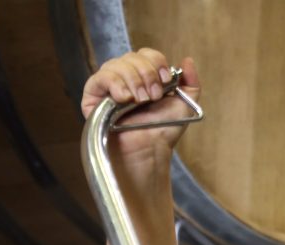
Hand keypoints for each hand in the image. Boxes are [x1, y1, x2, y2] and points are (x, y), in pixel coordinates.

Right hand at [81, 48, 200, 161]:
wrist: (149, 149)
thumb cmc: (163, 131)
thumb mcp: (184, 105)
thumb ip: (191, 82)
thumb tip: (187, 60)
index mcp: (144, 77)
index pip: (146, 54)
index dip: (156, 62)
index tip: (165, 80)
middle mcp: (125, 78)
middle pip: (132, 57)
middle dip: (146, 74)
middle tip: (153, 96)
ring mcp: (108, 87)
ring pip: (116, 65)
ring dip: (133, 81)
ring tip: (139, 101)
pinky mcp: (93, 97)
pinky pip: (99, 78)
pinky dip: (114, 84)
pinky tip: (124, 98)